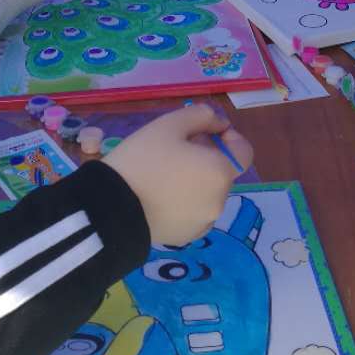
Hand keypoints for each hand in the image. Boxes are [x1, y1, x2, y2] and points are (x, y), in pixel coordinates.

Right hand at [105, 104, 252, 245]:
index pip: (243, 152)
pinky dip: (184, 202)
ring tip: (163, 174)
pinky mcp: (186, 238)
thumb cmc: (143, 160)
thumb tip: (219, 124)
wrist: (111, 208)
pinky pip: (193, 212)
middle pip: (221, 172)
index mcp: (220, 172)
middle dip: (206, 157)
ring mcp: (203, 223)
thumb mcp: (169, 124)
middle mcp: (220, 201)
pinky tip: (159, 196)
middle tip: (174, 150)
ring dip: (195, 180)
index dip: (228, 138)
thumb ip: (202, 116)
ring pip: (207, 193)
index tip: (203, 133)